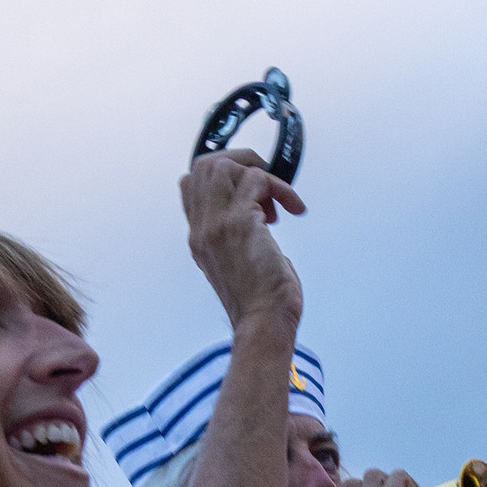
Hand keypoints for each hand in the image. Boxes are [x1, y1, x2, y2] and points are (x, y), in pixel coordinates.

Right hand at [179, 148, 304, 336]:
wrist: (264, 323)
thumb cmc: (260, 304)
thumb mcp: (239, 265)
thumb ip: (238, 238)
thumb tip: (261, 217)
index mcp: (199, 238)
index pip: (191, 185)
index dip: (222, 178)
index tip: (251, 193)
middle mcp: (201, 228)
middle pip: (204, 166)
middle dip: (239, 163)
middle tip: (265, 182)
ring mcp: (215, 223)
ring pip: (224, 165)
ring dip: (258, 172)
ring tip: (277, 199)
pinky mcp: (238, 222)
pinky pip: (258, 179)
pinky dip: (282, 188)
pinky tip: (294, 209)